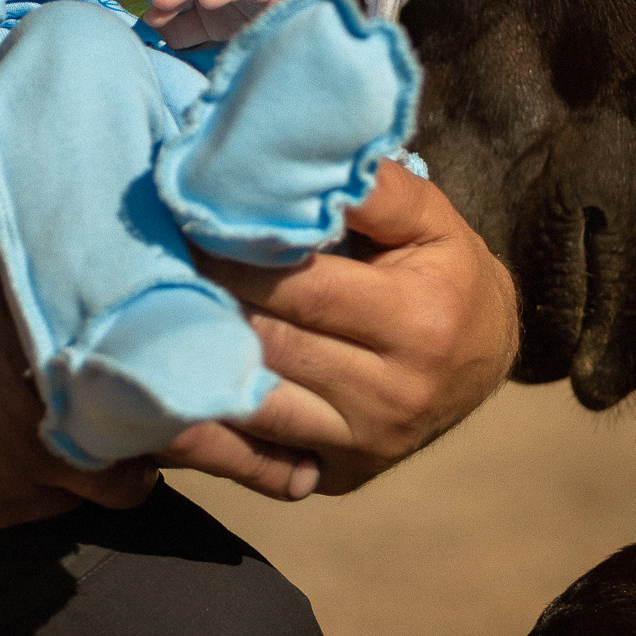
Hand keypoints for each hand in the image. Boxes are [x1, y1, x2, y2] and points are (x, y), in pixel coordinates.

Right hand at [0, 115, 157, 539]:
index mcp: (26, 299)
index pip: (116, 315)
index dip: (129, 331)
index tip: (131, 336)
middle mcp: (45, 366)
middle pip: (132, 388)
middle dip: (139, 398)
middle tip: (134, 402)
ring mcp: (30, 436)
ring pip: (119, 458)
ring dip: (121, 460)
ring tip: (120, 458)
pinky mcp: (4, 497)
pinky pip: (71, 504)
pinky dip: (75, 498)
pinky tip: (73, 494)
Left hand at [158, 162, 517, 496]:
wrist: (486, 356)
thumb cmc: (446, 272)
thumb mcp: (432, 219)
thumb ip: (375, 189)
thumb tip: (303, 157)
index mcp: (418, 323)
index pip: (301, 289)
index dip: (236, 256)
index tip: (186, 225)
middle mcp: (393, 395)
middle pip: (271, 346)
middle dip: (207, 303)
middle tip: (153, 266)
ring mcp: (365, 446)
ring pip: (255, 408)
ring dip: (198, 366)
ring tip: (150, 323)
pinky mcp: (339, 478)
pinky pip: (257, 463)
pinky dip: (206, 436)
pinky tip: (160, 408)